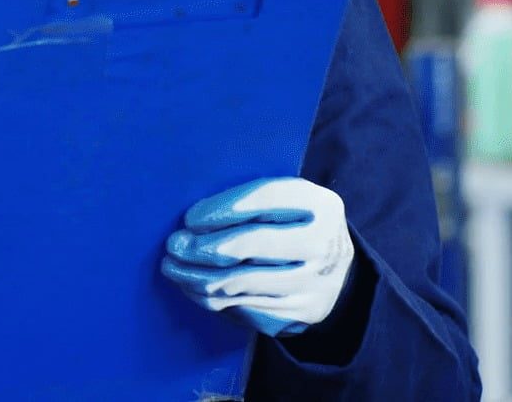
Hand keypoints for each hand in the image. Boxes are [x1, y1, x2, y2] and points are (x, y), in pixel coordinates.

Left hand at [160, 177, 355, 337]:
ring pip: (240, 281)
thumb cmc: (294, 227)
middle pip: (251, 244)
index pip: (267, 198)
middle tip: (174, 244)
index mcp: (320, 205)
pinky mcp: (299, 312)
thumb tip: (192, 220)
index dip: (223, 208)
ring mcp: (313, 282)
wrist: (338, 275)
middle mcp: (322, 244)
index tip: (190, 218)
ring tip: (173, 266)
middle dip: (203, 246)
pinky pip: (242, 306)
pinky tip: (191, 285)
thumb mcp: (290, 203)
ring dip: (196, 275)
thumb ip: (252, 201)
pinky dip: (209, 297)